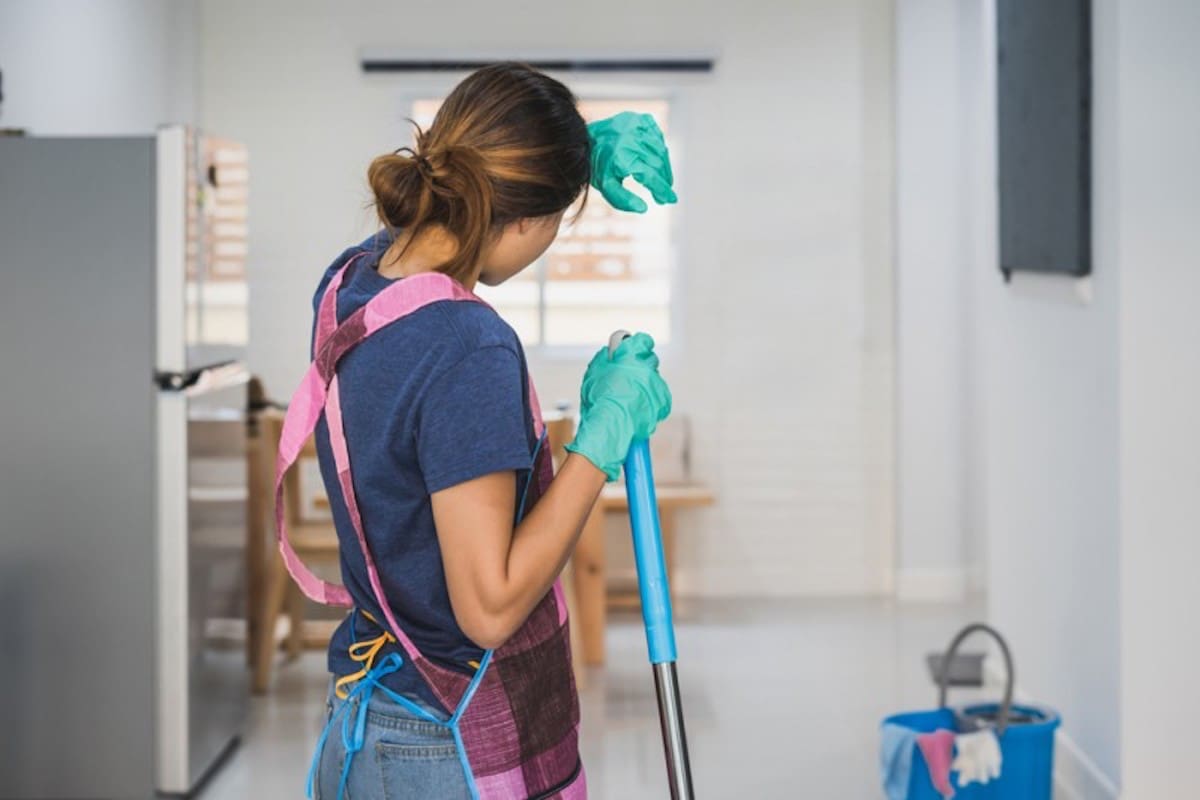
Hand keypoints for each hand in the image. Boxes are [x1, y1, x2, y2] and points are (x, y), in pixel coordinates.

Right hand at [566, 333, 671, 479]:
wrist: (612, 424)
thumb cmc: (599, 398)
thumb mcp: (594, 372)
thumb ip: (605, 359)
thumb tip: (610, 354)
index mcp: (632, 355)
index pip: (643, 341)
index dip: (637, 346)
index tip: (632, 352)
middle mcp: (648, 366)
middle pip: (650, 362)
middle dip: (641, 368)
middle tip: (628, 380)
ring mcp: (658, 384)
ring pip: (654, 381)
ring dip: (645, 387)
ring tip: (630, 400)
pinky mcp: (664, 402)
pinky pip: (659, 398)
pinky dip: (651, 402)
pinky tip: (638, 409)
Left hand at [588, 112, 677, 212]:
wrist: (588, 138)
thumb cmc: (598, 165)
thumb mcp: (607, 186)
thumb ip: (623, 200)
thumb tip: (644, 209)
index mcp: (622, 157)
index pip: (650, 176)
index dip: (662, 189)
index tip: (671, 199)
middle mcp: (631, 140)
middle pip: (658, 164)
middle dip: (664, 181)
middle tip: (665, 193)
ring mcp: (638, 127)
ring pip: (661, 150)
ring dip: (665, 167)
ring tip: (664, 180)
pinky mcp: (641, 119)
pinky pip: (658, 137)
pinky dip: (661, 149)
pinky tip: (659, 160)